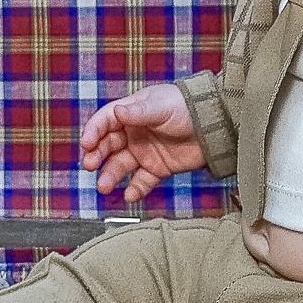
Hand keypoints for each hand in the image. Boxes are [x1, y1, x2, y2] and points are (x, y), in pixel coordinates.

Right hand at [79, 83, 204, 200]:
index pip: (105, 121)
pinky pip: (142, 181)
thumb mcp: (162, 106)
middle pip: (107, 145)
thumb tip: (117, 112)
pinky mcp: (158, 168)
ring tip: (104, 187)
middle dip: (96, 155)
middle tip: (90, 165)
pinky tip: (130, 195)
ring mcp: (145, 151)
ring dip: (109, 175)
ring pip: (120, 166)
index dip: (93, 131)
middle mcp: (134, 133)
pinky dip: (135, 189)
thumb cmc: (187, 107)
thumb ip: (139, 112)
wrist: (215, 125)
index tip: (87, 143)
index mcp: (132, 113)